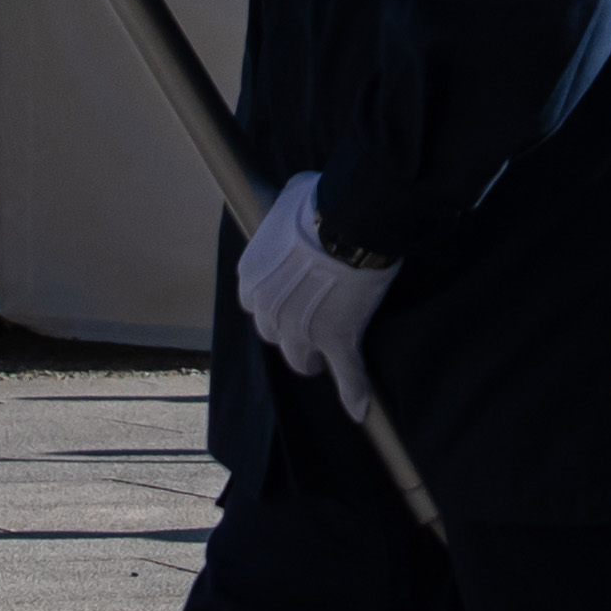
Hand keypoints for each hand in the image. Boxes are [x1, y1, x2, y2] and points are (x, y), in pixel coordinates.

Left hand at [234, 172, 398, 387]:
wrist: (350, 218)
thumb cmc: (319, 201)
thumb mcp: (286, 200)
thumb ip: (283, 218)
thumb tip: (292, 208)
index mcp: (251, 279)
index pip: (257, 306)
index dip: (277, 304)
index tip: (294, 298)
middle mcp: (269, 310)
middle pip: (277, 335)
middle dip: (294, 330)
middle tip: (315, 320)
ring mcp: (303, 329)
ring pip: (303, 359)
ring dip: (315, 358)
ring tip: (330, 357)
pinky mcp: (337, 339)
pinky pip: (347, 375)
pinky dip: (354, 392)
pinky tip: (359, 409)